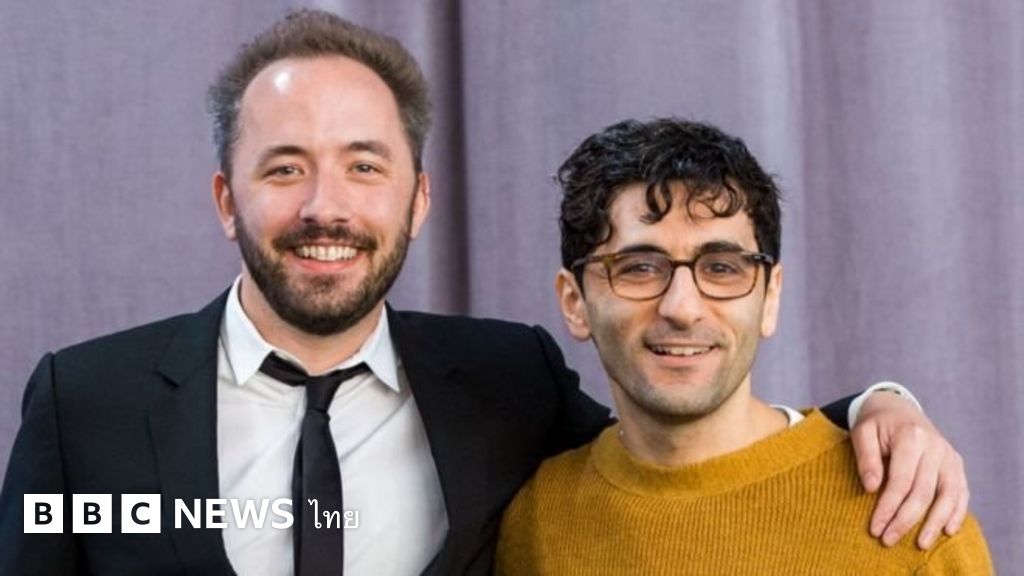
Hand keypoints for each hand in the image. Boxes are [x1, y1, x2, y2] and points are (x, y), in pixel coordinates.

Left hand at [849, 391, 967, 549]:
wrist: (897, 408)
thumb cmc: (876, 423)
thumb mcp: (862, 432)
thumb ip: (866, 457)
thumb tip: (871, 488)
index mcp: (911, 436)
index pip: (901, 481)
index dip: (888, 507)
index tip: (875, 528)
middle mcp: (935, 446)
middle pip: (923, 492)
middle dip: (905, 520)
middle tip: (888, 540)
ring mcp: (949, 455)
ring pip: (947, 495)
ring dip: (934, 523)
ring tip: (921, 544)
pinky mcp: (956, 463)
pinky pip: (961, 491)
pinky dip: (956, 512)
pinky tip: (948, 530)